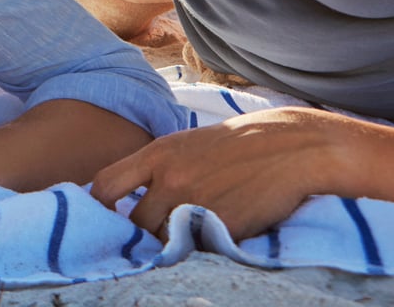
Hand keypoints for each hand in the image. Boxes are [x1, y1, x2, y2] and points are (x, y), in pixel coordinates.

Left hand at [91, 107, 347, 239]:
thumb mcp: (187, 144)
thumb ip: (156, 169)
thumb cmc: (238, 146)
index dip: (101, 207)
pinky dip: (203, 247)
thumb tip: (127, 200)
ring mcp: (197, 204)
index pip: (106, 186)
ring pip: (165, 240)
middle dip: (142, 233)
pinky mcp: (225, 228)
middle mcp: (171, 179)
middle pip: (135, 224)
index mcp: (158, 154)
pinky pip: (200, 249)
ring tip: (190, 231)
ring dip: (173, 242)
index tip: (109, 218)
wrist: (292, 147)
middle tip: (156, 233)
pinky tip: (216, 233)